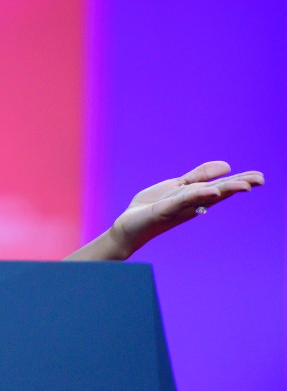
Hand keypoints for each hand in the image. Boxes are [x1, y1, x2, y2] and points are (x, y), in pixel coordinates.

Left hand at [110, 161, 263, 258]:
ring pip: (205, 196)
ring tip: (244, 185)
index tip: (260, 177)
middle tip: (261, 180)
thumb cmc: (153, 206)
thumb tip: (227, 166)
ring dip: (224, 190)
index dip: (239, 181)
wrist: (129, 225)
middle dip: (239, 186)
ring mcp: (179, 208)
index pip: (220, 187)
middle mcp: (191, 204)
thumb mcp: (177, 186)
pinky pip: (183, 201)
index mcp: (195, 197)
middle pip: (218, 193)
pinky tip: (211, 191)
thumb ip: (198, 176)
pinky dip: (197, 196)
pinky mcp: (164, 210)